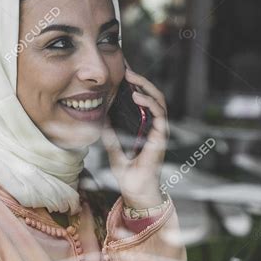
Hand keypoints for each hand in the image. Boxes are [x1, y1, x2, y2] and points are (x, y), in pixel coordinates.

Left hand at [102, 65, 168, 208]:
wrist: (135, 191)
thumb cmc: (127, 174)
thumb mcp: (113, 148)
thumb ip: (109, 133)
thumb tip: (99, 116)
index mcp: (144, 126)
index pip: (143, 100)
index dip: (135, 85)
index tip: (123, 72)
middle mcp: (154, 126)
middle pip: (152, 95)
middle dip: (140, 80)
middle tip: (126, 69)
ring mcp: (159, 131)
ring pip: (158, 100)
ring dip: (145, 87)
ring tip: (131, 78)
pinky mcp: (161, 137)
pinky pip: (159, 115)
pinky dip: (149, 103)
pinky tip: (137, 96)